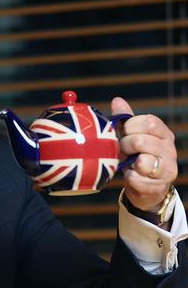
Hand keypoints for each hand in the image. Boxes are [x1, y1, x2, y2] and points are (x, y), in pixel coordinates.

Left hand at [111, 97, 176, 211]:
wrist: (145, 186)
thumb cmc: (135, 156)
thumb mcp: (130, 136)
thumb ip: (125, 119)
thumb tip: (117, 100)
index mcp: (163, 133)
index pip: (149, 122)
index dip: (130, 127)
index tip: (123, 133)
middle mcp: (169, 149)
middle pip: (141, 141)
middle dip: (125, 146)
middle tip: (123, 151)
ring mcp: (167, 168)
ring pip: (142, 162)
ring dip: (128, 163)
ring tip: (129, 164)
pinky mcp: (159, 186)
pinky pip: (136, 179)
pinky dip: (129, 178)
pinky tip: (131, 176)